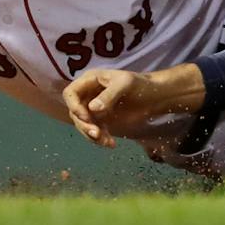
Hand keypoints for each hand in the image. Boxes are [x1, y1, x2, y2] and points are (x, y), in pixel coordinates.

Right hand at [63, 65, 204, 146]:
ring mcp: (93, 109)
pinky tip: (111, 144)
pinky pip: (93, 132)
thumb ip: (109, 95)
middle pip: (74, 112)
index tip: (87, 117)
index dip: (74, 107)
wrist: (154, 97)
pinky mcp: (101, 121)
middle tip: (97, 134)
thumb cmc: (140, 84)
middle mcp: (88, 94)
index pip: (70, 94)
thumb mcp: (125, 84)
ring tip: (107, 142)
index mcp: (90, 80)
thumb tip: (93, 109)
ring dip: (91, 136)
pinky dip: (100, 140)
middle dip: (84, 125)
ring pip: (82, 125)